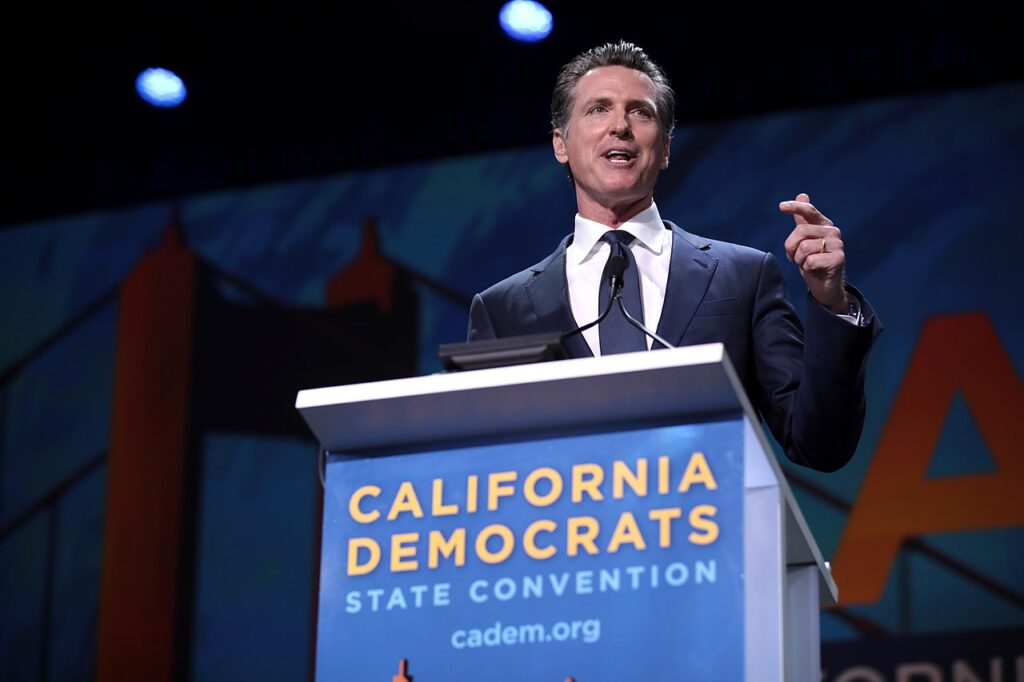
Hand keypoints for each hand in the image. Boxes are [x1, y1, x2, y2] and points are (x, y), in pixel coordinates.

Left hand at [780, 192, 847, 313]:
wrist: (824, 285)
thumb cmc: (812, 261)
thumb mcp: (804, 240)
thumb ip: (802, 220)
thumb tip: (802, 195)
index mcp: (823, 225)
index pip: (809, 211)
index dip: (795, 207)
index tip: (781, 207)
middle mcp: (833, 231)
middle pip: (800, 231)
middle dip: (791, 247)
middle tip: (795, 257)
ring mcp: (838, 245)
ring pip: (804, 247)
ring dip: (799, 260)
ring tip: (807, 264)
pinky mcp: (839, 259)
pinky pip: (811, 261)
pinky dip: (807, 268)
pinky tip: (815, 270)